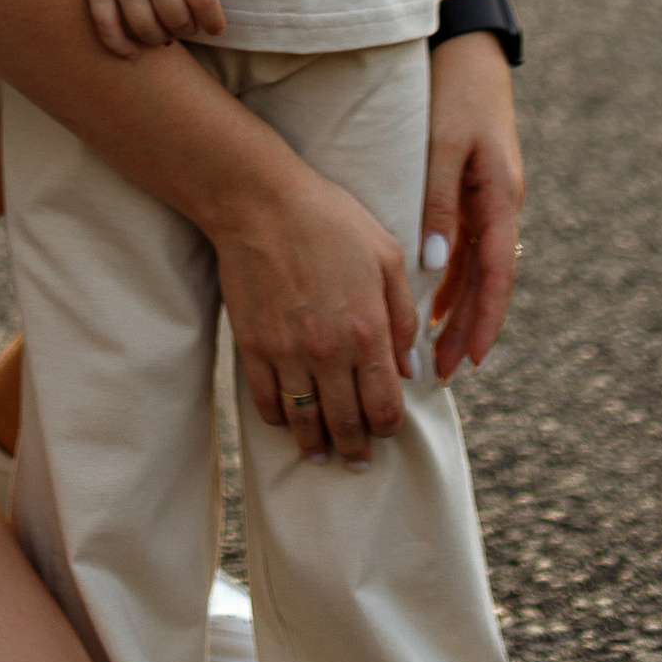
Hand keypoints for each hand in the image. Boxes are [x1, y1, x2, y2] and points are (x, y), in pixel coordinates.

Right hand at [58, 0, 227, 59]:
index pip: (204, 0)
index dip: (214, 21)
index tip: (216, 29)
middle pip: (177, 18)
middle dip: (188, 29)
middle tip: (188, 27)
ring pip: (145, 29)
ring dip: (160, 39)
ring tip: (165, 35)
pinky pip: (107, 27)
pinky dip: (121, 46)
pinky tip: (133, 53)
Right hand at [216, 172, 418, 466]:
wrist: (261, 201)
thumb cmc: (331, 219)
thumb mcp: (387, 255)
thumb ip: (403, 315)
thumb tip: (410, 369)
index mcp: (368, 330)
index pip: (384, 406)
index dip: (388, 428)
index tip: (387, 431)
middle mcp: (329, 351)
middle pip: (345, 424)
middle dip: (355, 449)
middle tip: (358, 460)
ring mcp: (287, 352)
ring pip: (304, 421)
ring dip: (315, 445)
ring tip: (321, 453)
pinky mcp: (252, 346)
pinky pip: (266, 401)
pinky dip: (278, 420)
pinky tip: (287, 422)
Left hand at [419, 29, 524, 379]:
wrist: (464, 39)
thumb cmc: (451, 88)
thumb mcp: (443, 145)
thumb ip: (438, 203)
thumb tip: (434, 264)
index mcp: (501, 197)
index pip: (496, 277)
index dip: (482, 323)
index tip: (465, 363)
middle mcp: (501, 202)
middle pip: (489, 282)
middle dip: (468, 329)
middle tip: (442, 374)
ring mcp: (490, 195)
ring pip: (479, 267)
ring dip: (459, 307)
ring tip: (434, 349)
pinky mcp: (475, 184)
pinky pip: (468, 243)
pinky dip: (452, 275)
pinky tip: (433, 296)